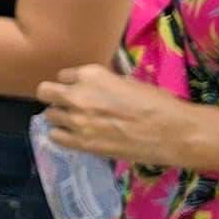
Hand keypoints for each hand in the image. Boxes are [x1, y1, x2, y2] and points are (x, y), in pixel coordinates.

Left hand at [38, 63, 182, 166]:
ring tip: (77, 123)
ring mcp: (76, 120)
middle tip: (69, 105)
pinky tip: (76, 137)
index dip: (72, 84)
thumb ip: (101, 83)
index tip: (82, 91)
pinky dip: (62, 136)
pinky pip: (54, 137)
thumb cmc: (156, 103)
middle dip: (56, 97)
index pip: (64, 76)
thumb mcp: (125, 81)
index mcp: (90, 74)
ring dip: (61, 118)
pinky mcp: (81, 143)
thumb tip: (91, 88)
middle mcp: (77, 95)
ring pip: (49, 116)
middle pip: (45, 92)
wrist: (172, 132)